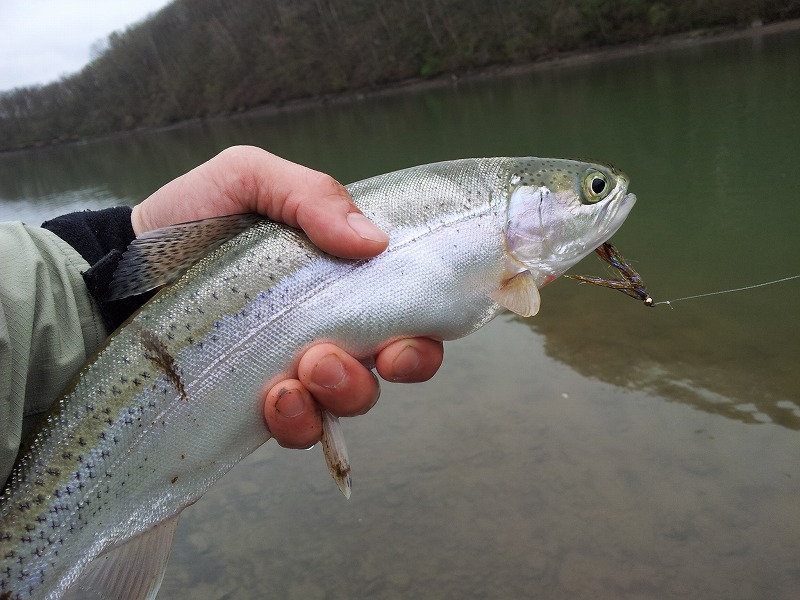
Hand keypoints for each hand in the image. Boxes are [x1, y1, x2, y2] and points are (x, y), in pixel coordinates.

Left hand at [132, 146, 443, 447]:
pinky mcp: (263, 403)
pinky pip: (301, 427)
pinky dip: (298, 420)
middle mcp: (331, 325)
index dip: (423, 335)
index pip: (408, 311)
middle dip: (388, 370)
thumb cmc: (191, 218)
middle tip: (335, 354)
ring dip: (341, 391)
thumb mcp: (248, 178)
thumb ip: (310, 194)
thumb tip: (373, 240)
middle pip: (393, 365)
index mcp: (342, 276)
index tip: (405, 340)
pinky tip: (274, 398)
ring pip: (353, 400)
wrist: (124, 269)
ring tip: (300, 370)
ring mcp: (298, 368)